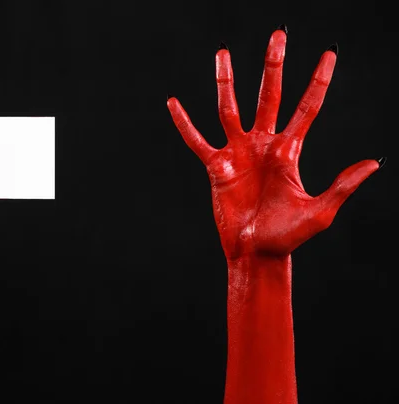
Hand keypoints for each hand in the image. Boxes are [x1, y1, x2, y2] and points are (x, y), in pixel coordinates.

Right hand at [167, 28, 382, 258]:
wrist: (256, 253)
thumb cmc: (289, 236)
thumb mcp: (320, 211)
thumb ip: (343, 185)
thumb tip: (374, 162)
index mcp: (289, 151)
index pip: (307, 107)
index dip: (319, 80)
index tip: (329, 54)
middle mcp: (263, 145)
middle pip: (269, 96)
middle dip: (273, 66)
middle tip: (278, 35)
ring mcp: (238, 153)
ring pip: (230, 108)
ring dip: (227, 81)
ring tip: (222, 52)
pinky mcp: (215, 167)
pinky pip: (197, 141)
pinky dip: (185, 123)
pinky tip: (173, 103)